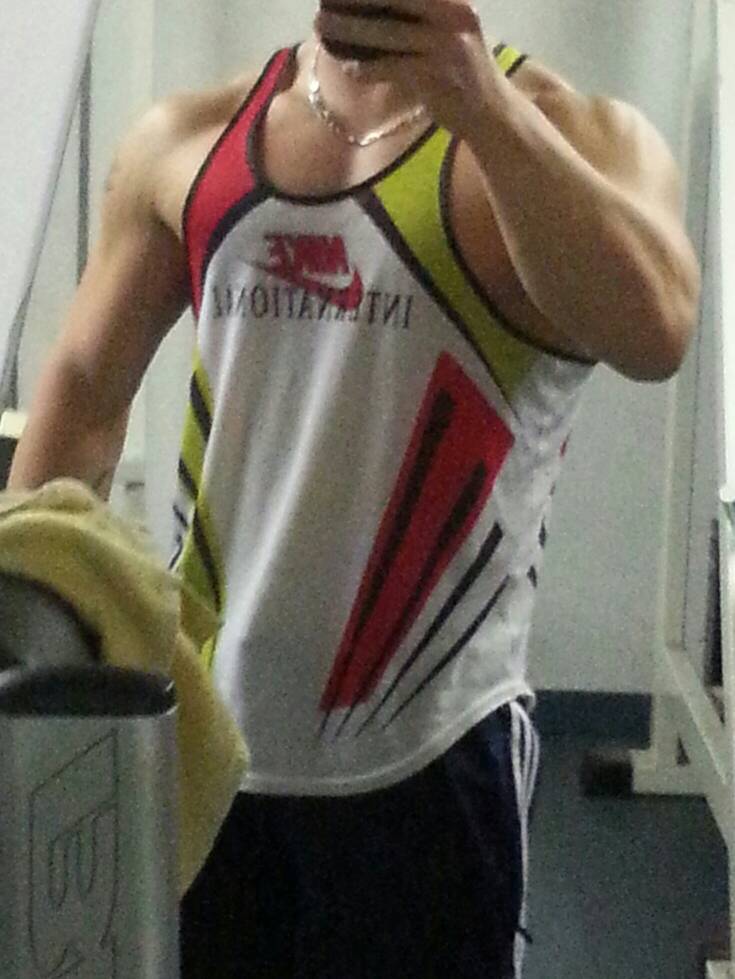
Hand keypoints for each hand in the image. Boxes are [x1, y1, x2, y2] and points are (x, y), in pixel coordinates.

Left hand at [314, 0, 512, 141]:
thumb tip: (368, 10)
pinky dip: (365, 67)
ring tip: (322, 28)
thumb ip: (418, 16)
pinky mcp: (434, 76)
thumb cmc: (462, 73)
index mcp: (452, 0)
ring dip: (349, 30)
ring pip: (384, 31)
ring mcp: (443, 45)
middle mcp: (450, 15)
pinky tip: (349, 67)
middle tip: (323, 2)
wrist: (492, 114)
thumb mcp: (449, 31)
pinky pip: (389, 67)